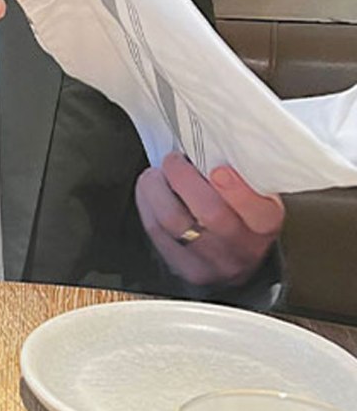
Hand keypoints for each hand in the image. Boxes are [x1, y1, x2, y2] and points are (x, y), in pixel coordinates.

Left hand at [135, 152, 284, 288]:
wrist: (235, 259)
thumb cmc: (241, 212)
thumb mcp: (256, 193)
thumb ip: (240, 172)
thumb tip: (207, 141)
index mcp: (265, 223)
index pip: (259, 212)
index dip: (238, 191)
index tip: (219, 169)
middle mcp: (242, 248)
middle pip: (210, 214)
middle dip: (184, 178)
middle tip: (173, 159)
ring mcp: (212, 263)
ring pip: (174, 222)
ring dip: (157, 188)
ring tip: (156, 173)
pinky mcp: (184, 269)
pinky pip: (157, 232)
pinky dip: (147, 203)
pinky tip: (149, 190)